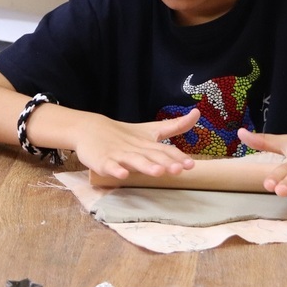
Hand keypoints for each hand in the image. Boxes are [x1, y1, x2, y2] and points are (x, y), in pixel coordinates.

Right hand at [75, 109, 200, 179]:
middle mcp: (135, 149)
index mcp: (147, 143)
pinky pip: (109, 166)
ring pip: (134, 161)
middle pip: (152, 155)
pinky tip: (122, 174)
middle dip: (165, 162)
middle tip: (178, 169)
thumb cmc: (124, 134)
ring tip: (158, 172)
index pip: (165, 150)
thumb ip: (174, 126)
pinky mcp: (103, 161)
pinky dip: (115, 170)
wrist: (89, 129)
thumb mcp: (150, 130)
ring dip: (146, 166)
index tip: (190, 164)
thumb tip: (197, 112)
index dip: (177, 157)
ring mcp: (118, 155)